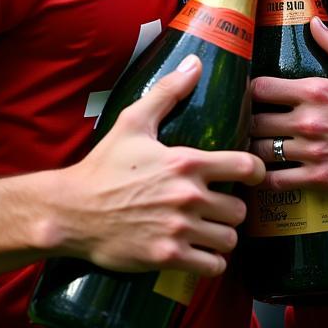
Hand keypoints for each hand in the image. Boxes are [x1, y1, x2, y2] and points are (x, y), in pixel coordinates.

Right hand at [60, 55, 264, 275]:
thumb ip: (168, 91)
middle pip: (240, 210)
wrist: (72, 211)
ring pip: (229, 240)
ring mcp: (179, 229)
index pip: (245, 167)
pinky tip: (201, 253)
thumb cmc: (104, 165)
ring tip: (211, 231)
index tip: (251, 176)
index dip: (255, 172)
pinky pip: (212, 266)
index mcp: (186, 162)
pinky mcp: (167, 257)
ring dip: (223, 237)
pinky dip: (211, 262)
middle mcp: (188, 196)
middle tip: (219, 207)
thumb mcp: (133, 121)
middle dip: (232, 209)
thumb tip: (195, 62)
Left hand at [250, 19, 327, 197]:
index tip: (249, 97)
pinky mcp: (320, 179)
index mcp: (315, 91)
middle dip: (247, 123)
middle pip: (255, 122)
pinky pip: (277, 181)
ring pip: (262, 152)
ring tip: (250, 150)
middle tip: (246, 126)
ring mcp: (313, 152)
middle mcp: (308, 120)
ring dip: (253, 151)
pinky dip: (265, 179)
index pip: (260, 88)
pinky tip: (262, 175)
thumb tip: (313, 22)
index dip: (249, 93)